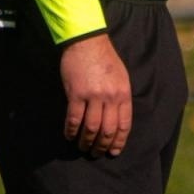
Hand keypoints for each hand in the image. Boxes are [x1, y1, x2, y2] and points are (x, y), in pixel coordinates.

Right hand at [60, 33, 131, 156]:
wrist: (87, 41)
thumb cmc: (105, 58)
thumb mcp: (121, 77)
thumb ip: (120, 97)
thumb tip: (117, 119)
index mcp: (123, 93)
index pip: (124, 124)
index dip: (118, 141)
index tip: (113, 151)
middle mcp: (110, 97)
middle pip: (108, 130)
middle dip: (102, 146)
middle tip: (96, 153)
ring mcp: (93, 96)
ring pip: (91, 128)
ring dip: (86, 141)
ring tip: (82, 147)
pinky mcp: (76, 94)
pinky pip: (74, 119)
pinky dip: (71, 131)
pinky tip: (69, 135)